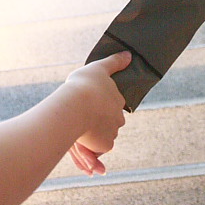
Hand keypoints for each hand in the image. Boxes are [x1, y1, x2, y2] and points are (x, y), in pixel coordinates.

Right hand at [66, 51, 130, 175]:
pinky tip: (80, 142)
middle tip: (80, 118)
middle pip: (107, 122)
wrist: (75, 105)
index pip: (110, 105)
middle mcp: (119, 117)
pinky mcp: (105, 145)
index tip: (86, 104)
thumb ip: (114, 62)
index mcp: (117, 99)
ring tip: (78, 131)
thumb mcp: (98, 67)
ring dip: (92, 136)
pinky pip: (97, 149)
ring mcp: (113, 131)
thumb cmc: (84, 84)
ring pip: (101, 136)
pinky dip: (91, 150)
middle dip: (96, 123)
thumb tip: (129, 55)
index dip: (97, 106)